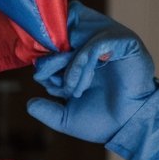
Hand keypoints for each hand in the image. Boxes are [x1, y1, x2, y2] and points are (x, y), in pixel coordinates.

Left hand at [27, 2, 158, 159]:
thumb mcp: (67, 118)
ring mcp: (110, 41)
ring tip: (70, 88)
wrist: (129, 128)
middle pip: (64, 30)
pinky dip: (83, 64)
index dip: (45, 58)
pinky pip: (96, 43)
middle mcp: (95, 44)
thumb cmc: (103, 122)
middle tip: (49, 79)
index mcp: (82, 56)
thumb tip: (29, 104)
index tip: (43, 78)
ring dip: (67, 63)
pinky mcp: (126, 42)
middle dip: (51, 57)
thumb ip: (47, 112)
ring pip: (78, 34)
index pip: (56, 41)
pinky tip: (83, 84)